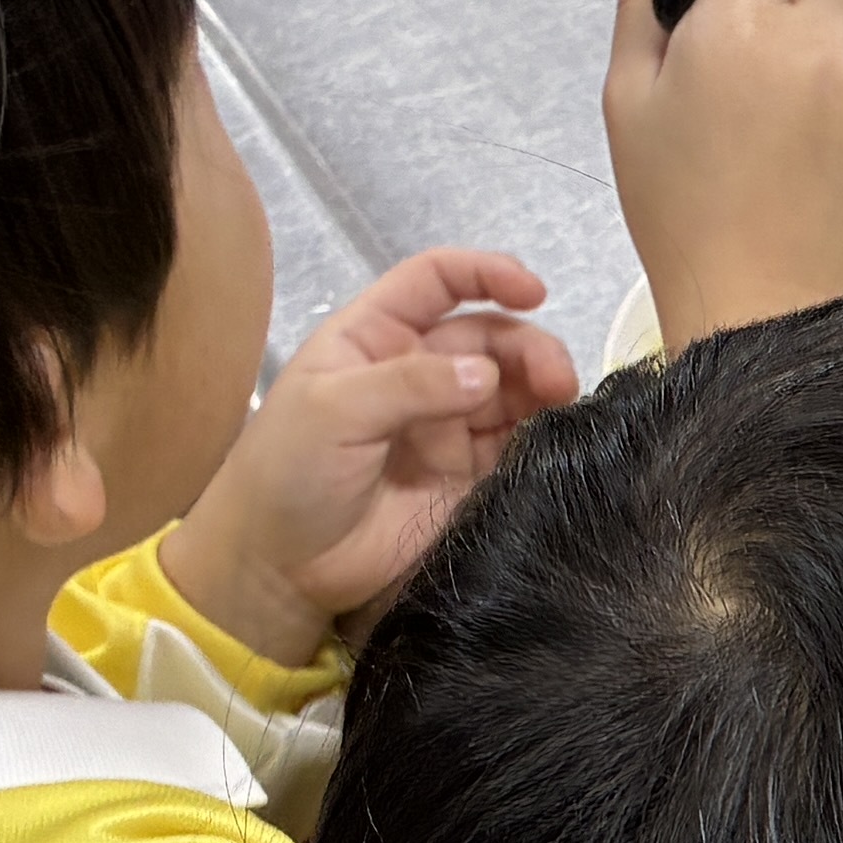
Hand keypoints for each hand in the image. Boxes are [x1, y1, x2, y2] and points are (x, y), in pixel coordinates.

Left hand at [160, 247, 578, 660]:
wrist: (280, 569)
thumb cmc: (287, 473)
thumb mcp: (333, 410)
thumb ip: (410, 383)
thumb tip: (487, 372)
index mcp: (375, 337)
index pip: (436, 281)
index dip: (485, 274)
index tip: (533, 290)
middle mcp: (417, 373)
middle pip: (488, 337)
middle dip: (528, 347)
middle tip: (557, 380)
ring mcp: (445, 426)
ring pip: (512, 389)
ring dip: (544, 389)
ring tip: (563, 406)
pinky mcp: (467, 477)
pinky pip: (516, 445)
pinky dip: (543, 436)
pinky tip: (557, 441)